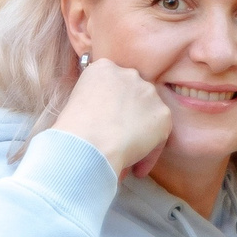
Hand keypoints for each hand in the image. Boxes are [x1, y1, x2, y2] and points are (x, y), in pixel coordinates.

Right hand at [55, 57, 171, 177]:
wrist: (88, 143)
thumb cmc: (73, 129)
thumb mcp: (77, 101)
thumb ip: (96, 100)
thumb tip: (105, 116)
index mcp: (103, 68)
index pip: (113, 85)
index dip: (112, 108)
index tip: (106, 125)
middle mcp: (128, 73)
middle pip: (133, 97)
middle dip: (129, 118)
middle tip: (118, 140)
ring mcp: (148, 92)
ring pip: (147, 116)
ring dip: (140, 135)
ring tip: (126, 157)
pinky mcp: (162, 113)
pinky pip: (159, 136)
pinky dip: (149, 154)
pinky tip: (135, 168)